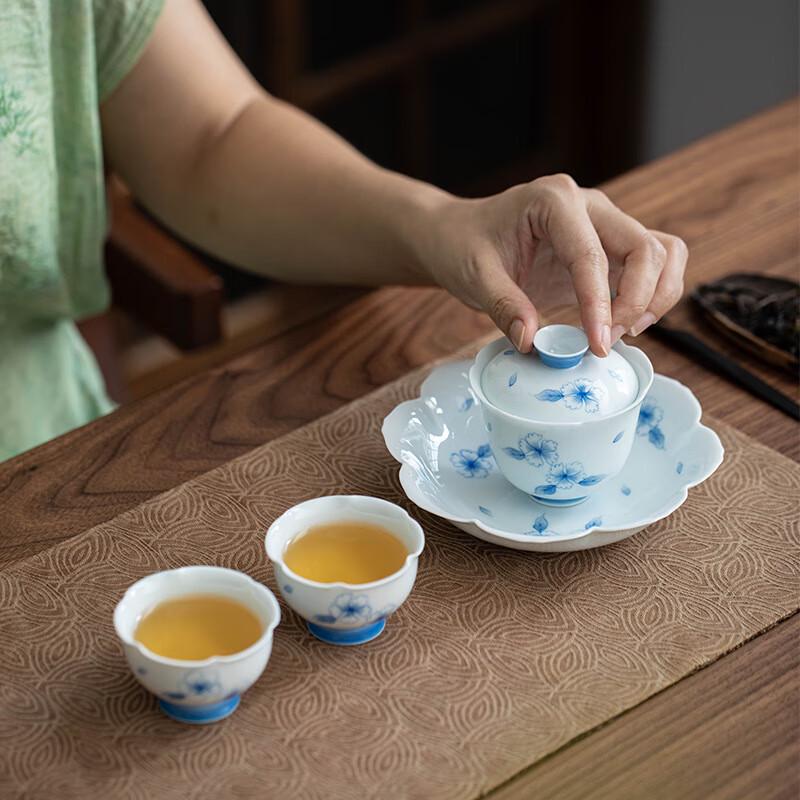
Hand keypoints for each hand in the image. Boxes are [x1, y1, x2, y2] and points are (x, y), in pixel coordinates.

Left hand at [423, 174, 687, 356]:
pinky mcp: (608, 246)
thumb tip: (531, 341)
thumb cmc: (464, 246)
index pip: (590, 255)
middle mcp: (588, 205)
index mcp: (553, 200)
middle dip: (636, 300)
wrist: (460, 235)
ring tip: (622, 333)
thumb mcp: (474, 277)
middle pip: (645, 247)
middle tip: (605, 341)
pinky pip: (653, 263)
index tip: (596, 345)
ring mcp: (604, 223)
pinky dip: (652, 294)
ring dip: (654, 297)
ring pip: (661, 252)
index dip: (599, 305)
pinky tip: (624, 323)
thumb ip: (504, 306)